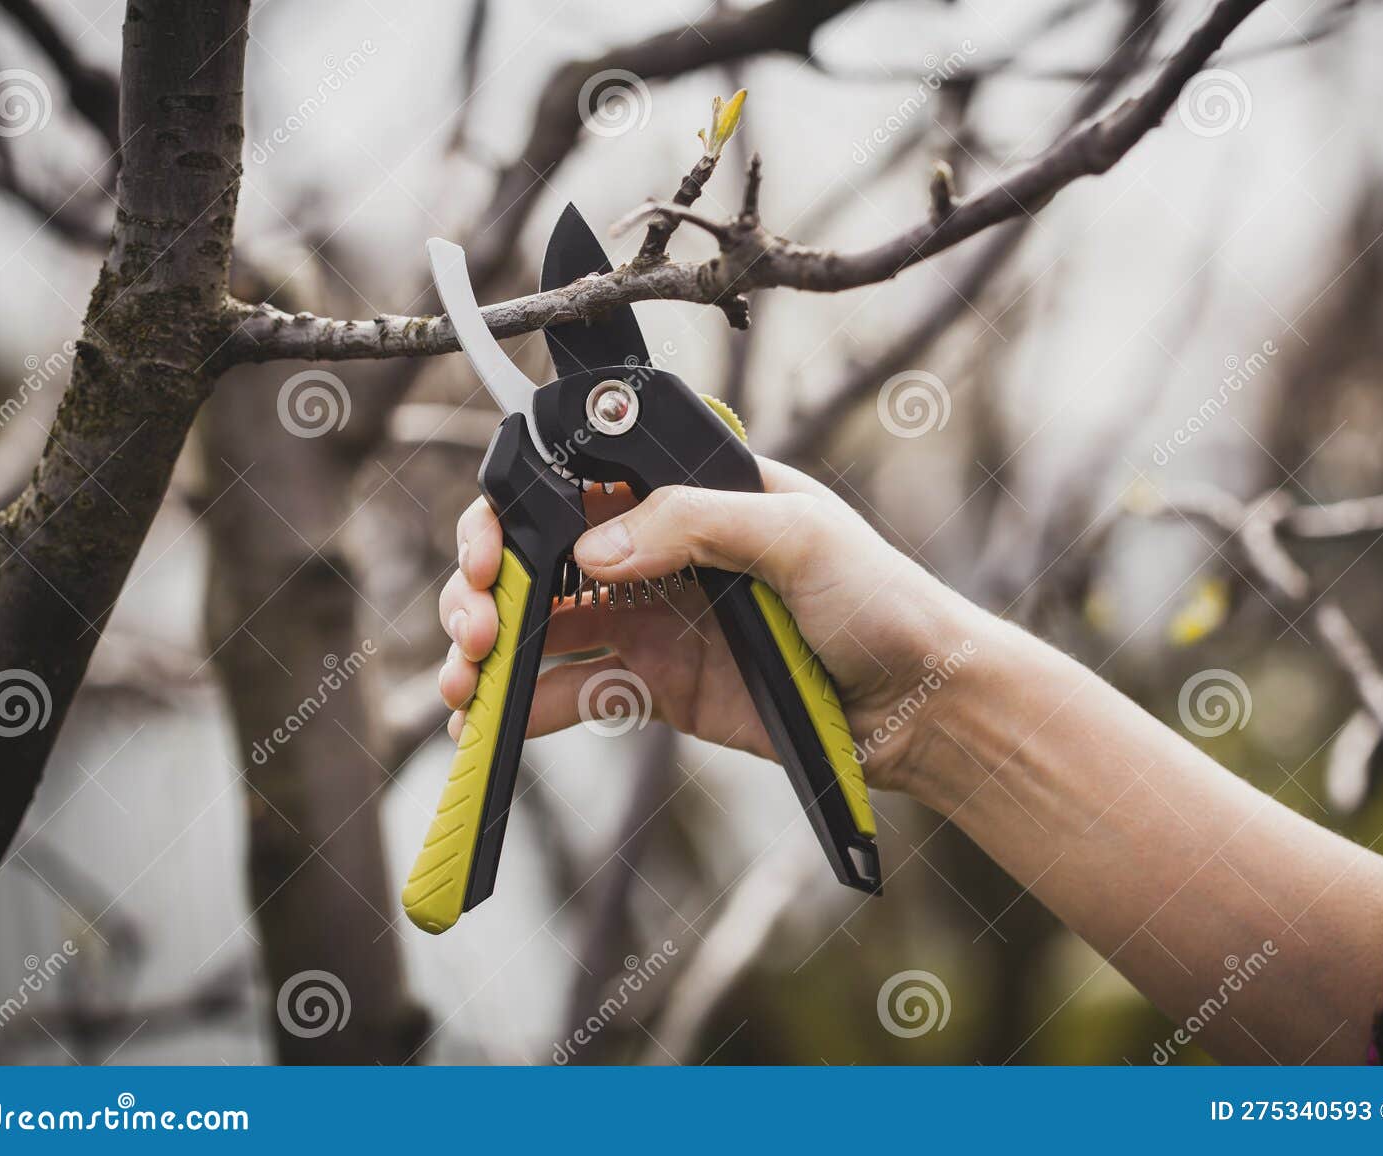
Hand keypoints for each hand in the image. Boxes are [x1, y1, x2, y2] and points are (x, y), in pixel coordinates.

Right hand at [436, 456, 980, 792]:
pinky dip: (524, 706)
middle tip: (476, 621)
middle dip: (488, 579)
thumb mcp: (800, 536)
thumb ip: (698, 524)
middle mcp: (661, 550)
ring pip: (543, 622)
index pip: (581, 477)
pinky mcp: (657, 686)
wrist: (918, 706)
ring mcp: (653, 619)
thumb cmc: (881, 600)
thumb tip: (597, 545)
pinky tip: (486, 723)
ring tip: (464, 679)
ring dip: (491, 645)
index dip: (520, 503)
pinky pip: (574, 690)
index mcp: (691, 492)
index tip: (494, 544)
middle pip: (542, 551)